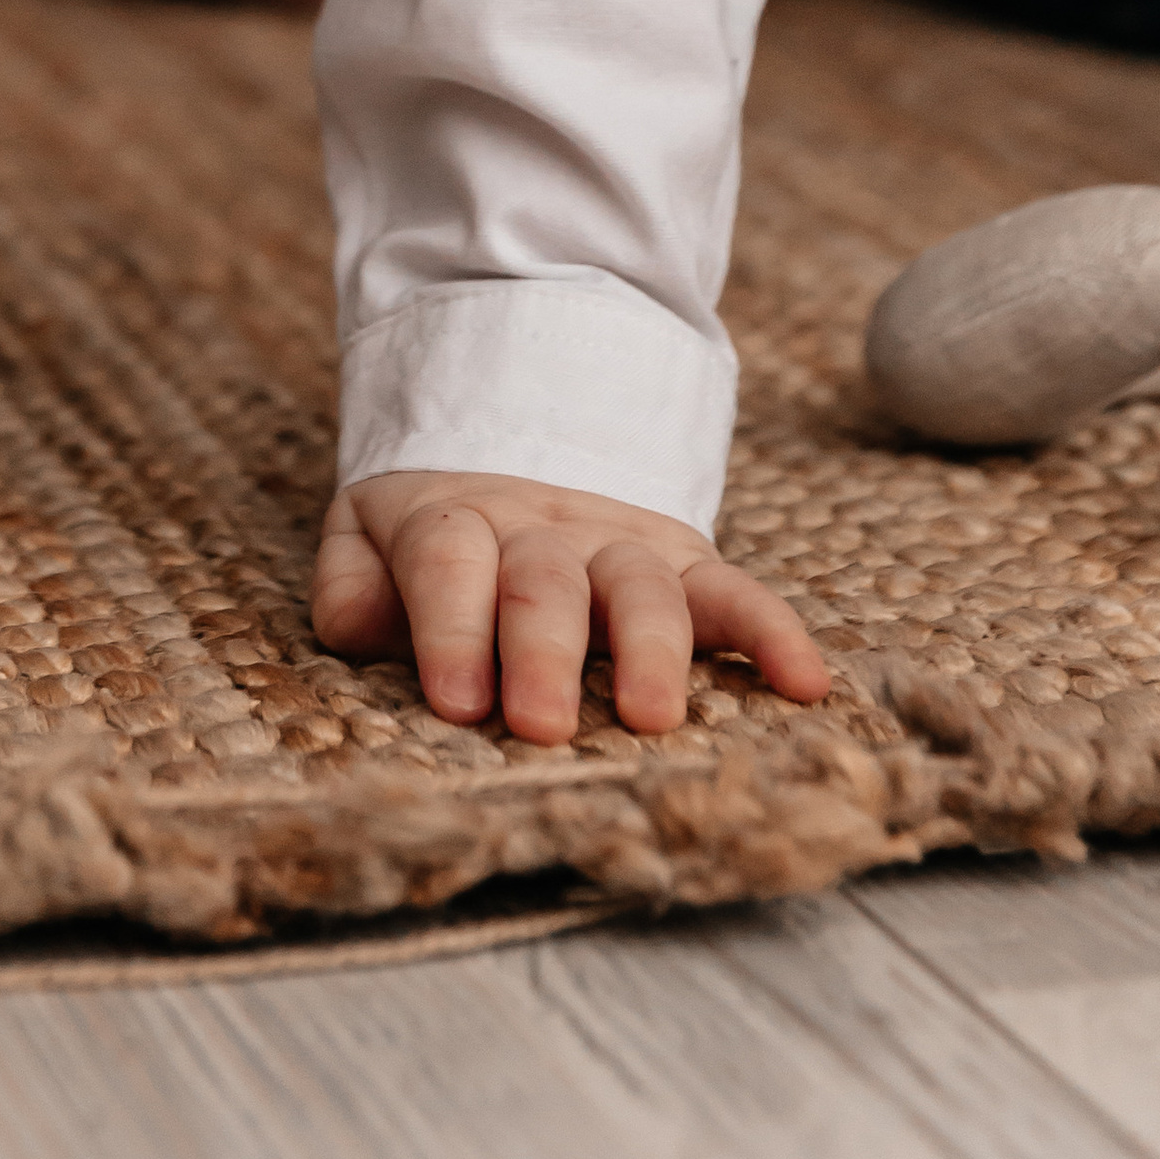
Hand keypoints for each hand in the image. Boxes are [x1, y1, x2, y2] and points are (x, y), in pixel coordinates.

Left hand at [311, 470, 828, 744]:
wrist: (511, 435)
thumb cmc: (432, 533)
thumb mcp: (368, 533)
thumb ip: (355, 582)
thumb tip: (361, 628)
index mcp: (454, 523)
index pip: (449, 563)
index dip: (451, 628)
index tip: (457, 700)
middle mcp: (542, 532)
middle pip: (543, 581)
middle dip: (543, 652)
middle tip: (542, 723)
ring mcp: (618, 546)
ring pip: (640, 586)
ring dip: (651, 649)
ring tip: (652, 716)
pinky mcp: (685, 565)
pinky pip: (734, 591)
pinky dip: (772, 631)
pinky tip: (804, 681)